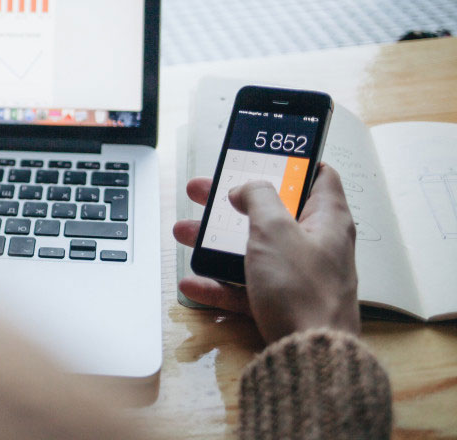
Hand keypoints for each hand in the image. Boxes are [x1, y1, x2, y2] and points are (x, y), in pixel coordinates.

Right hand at [173, 163, 359, 343]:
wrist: (308, 356)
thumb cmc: (302, 290)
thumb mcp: (274, 229)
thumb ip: (258, 197)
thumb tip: (246, 187)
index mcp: (327, 219)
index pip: (318, 176)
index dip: (292, 162)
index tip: (261, 155)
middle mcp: (315, 244)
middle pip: (270, 211)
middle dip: (230, 201)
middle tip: (203, 191)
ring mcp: (297, 275)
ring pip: (251, 248)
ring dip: (214, 241)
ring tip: (184, 233)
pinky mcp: (281, 303)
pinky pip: (245, 286)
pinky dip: (218, 283)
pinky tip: (193, 282)